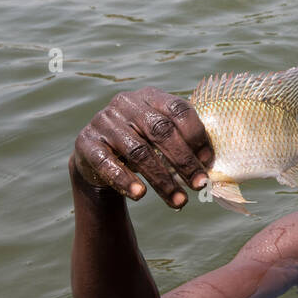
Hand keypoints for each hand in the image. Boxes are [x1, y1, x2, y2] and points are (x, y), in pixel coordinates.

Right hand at [72, 87, 211, 206]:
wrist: (97, 156)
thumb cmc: (141, 145)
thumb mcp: (160, 136)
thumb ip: (184, 142)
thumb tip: (210, 165)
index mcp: (150, 96)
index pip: (178, 109)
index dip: (197, 135)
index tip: (209, 162)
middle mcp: (126, 103)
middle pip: (161, 131)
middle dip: (184, 161)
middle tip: (199, 185)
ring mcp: (104, 121)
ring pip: (139, 152)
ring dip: (162, 180)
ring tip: (179, 201)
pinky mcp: (86, 142)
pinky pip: (108, 163)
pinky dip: (125, 180)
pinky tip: (140, 195)